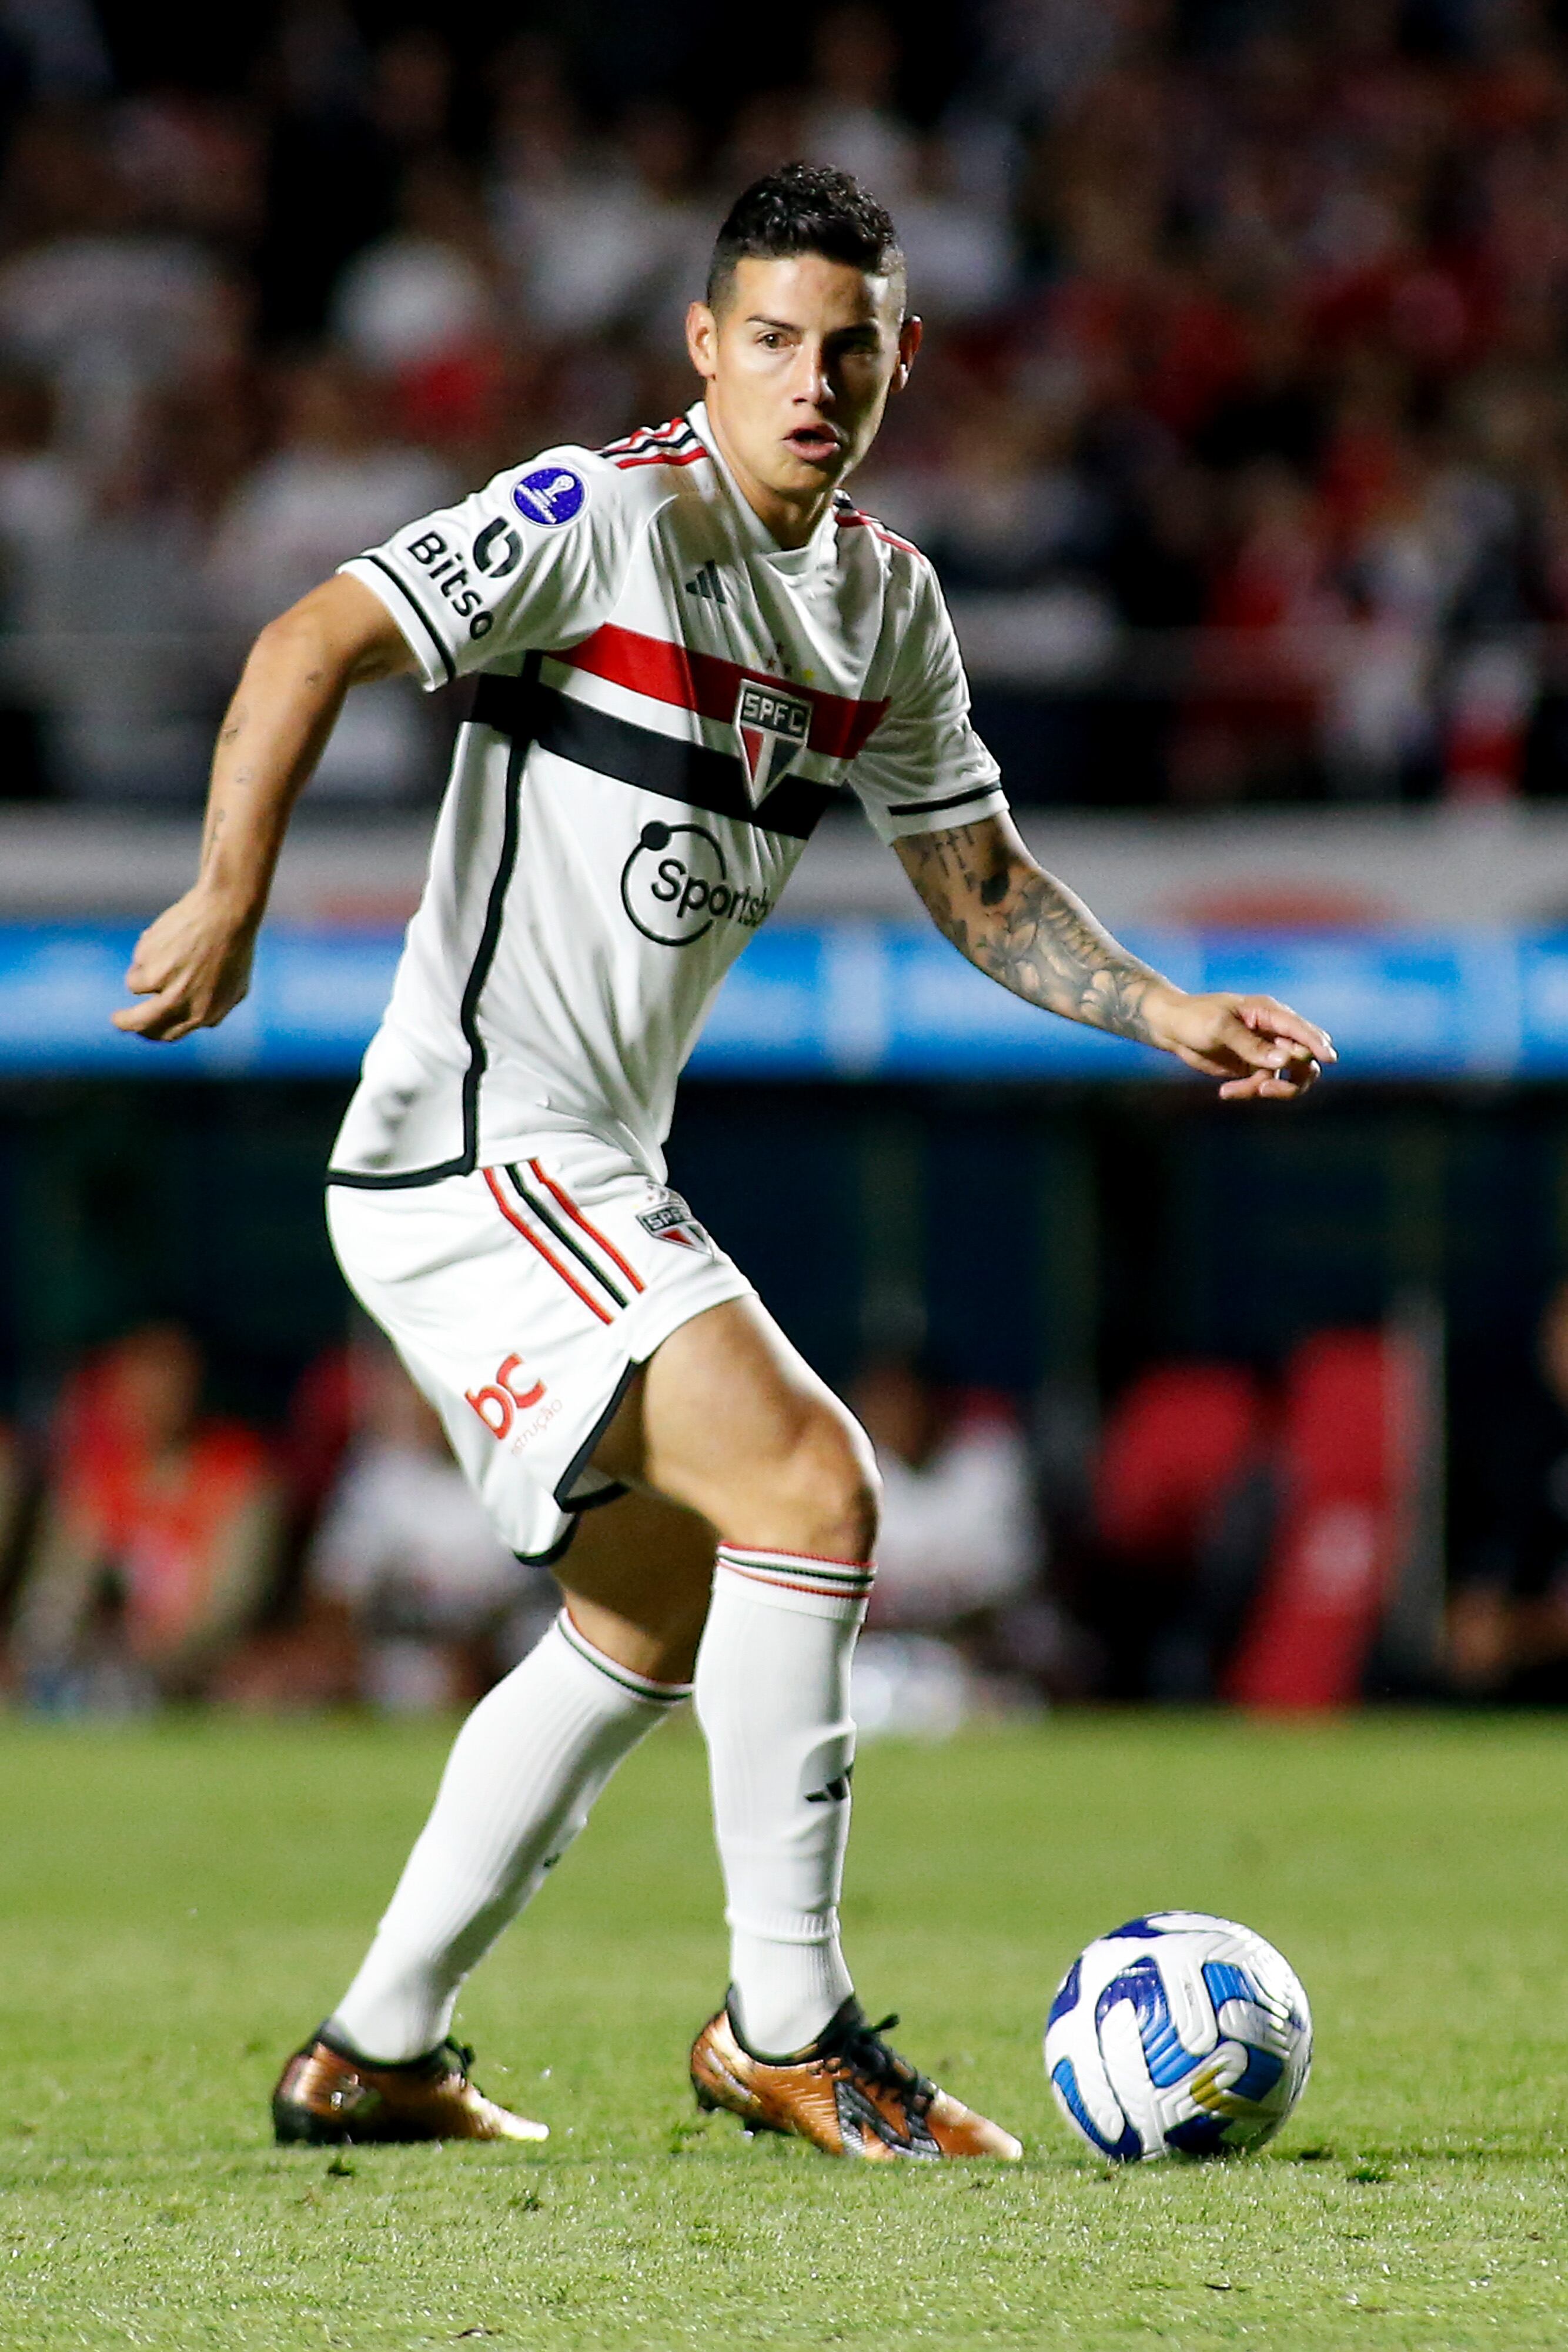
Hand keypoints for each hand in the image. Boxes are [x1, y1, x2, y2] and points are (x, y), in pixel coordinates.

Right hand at [112, 888, 257, 1041]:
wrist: (228, 913)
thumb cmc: (235, 946)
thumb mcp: (236, 987)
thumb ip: (216, 1009)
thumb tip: (198, 1024)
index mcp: (204, 1014)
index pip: (168, 1034)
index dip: (151, 1031)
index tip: (141, 1027)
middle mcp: (182, 1005)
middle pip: (139, 1024)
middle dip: (124, 1023)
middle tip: (116, 1019)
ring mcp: (164, 986)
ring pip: (134, 985)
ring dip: (143, 968)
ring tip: (168, 948)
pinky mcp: (149, 965)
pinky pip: (136, 961)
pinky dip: (146, 951)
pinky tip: (169, 937)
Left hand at [1143, 987, 1334, 1099]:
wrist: (1172, 1028)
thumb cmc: (1195, 1018)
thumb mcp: (1219, 1028)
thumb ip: (1251, 1045)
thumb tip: (1285, 1061)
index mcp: (1269, 1013)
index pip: (1301, 1029)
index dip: (1317, 1043)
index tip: (1330, 1059)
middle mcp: (1274, 1032)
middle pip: (1305, 1059)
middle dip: (1294, 1077)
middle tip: (1265, 1088)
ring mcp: (1267, 1052)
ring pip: (1289, 1077)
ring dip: (1270, 1089)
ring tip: (1240, 1092)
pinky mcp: (1254, 1068)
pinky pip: (1265, 1085)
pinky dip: (1249, 1092)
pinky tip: (1225, 1092)